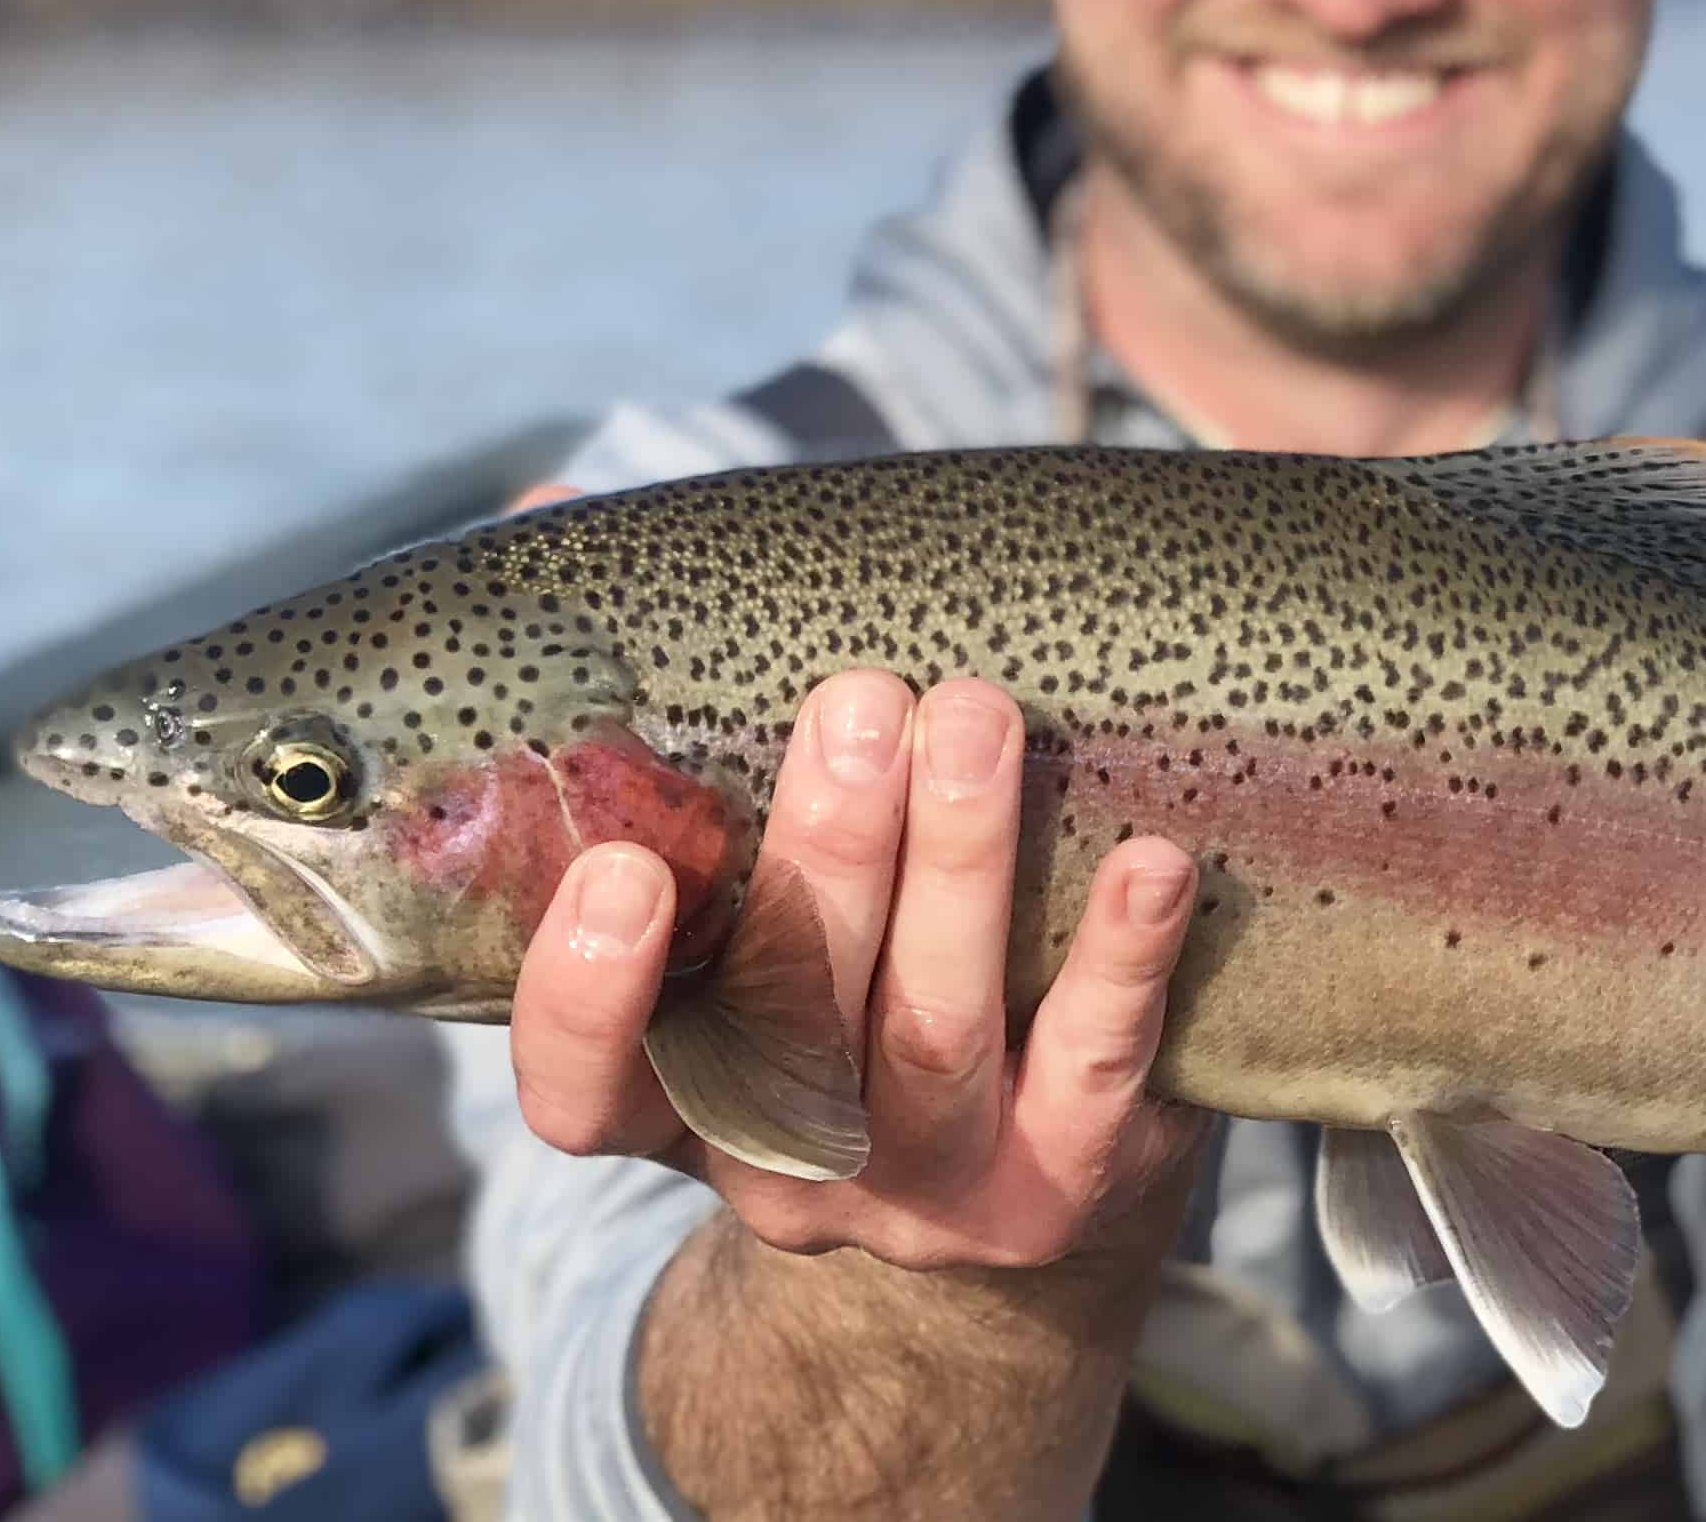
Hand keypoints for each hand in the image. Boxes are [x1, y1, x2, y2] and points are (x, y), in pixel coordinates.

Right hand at [503, 657, 1212, 1274]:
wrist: (1017, 1157)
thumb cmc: (837, 941)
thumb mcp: (730, 859)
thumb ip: (638, 702)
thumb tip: (555, 517)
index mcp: (670, 1086)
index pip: (581, 1088)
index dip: (588, 997)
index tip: (627, 869)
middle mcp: (779, 1159)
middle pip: (787, 1027)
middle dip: (828, 858)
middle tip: (867, 702)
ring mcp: (920, 1188)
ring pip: (931, 1040)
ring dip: (961, 869)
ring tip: (982, 717)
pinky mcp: (1057, 1188)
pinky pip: (1092, 1078)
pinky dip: (1121, 965)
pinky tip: (1149, 861)